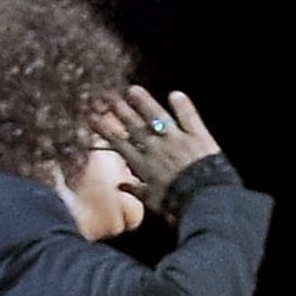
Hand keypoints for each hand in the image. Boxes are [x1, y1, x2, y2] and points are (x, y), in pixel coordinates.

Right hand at [95, 86, 221, 211]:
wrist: (204, 201)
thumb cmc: (177, 206)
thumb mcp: (153, 202)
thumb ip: (136, 192)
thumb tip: (120, 187)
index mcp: (143, 164)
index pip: (118, 143)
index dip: (104, 129)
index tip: (92, 117)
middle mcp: (156, 147)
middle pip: (133, 124)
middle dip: (119, 109)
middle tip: (106, 95)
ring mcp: (176, 139)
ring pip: (157, 115)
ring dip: (144, 102)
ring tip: (133, 89)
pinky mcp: (198, 136)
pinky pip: (189, 117)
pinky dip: (182, 105)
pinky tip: (175, 94)